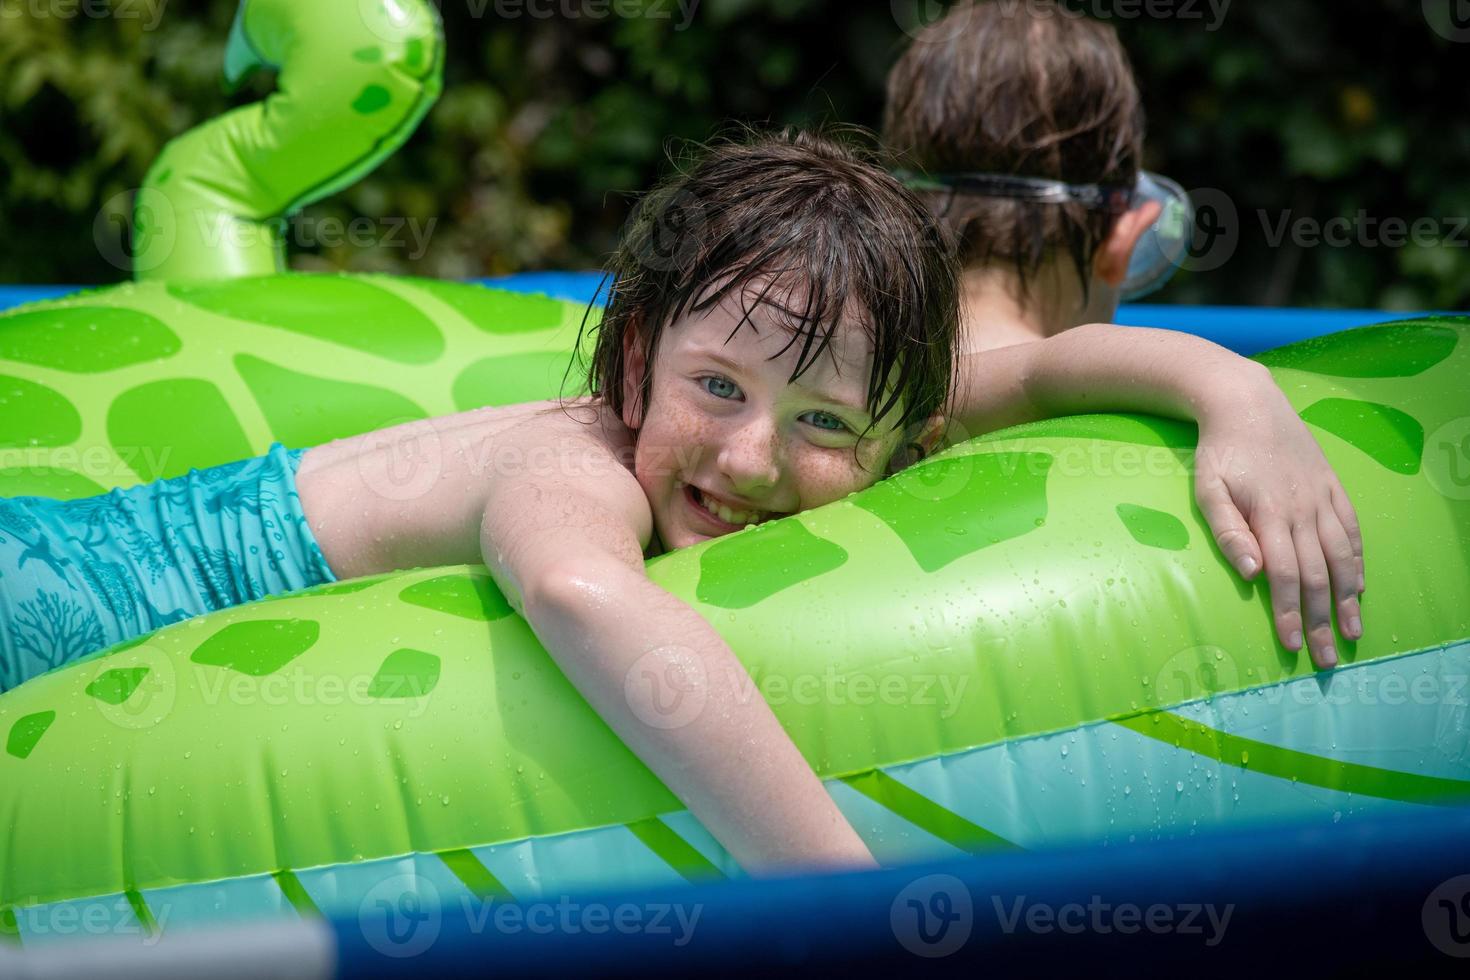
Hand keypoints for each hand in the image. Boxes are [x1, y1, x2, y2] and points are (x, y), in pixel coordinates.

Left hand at [1192, 367, 1364, 668]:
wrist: (1247, 403)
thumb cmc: (1219, 451)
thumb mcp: (1208, 489)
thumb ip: (1228, 532)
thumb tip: (1252, 573)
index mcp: (1270, 514)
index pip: (1284, 575)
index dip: (1290, 612)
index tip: (1293, 645)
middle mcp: (1303, 509)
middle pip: (1317, 575)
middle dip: (1322, 620)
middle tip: (1326, 660)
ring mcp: (1322, 497)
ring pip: (1342, 557)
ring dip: (1349, 598)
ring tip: (1354, 632)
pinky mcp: (1333, 486)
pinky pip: (1352, 529)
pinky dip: (1358, 560)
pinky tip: (1361, 585)